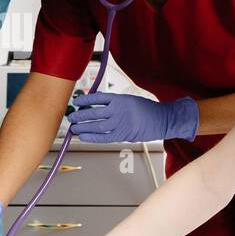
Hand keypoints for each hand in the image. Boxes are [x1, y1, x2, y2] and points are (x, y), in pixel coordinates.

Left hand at [67, 92, 199, 143]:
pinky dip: (92, 137)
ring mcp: (120, 123)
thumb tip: (97, 103)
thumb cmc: (146, 109)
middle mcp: (118, 110)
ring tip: (74, 128)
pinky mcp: (123, 134)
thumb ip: (114, 102)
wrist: (162, 119)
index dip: (85, 100)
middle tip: (72, 117)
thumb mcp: (129, 99)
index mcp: (119, 99)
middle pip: (94, 113)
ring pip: (96, 126)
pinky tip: (83, 137)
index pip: (97, 98)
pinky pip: (104, 137)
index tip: (77, 101)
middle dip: (80, 115)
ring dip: (83, 127)